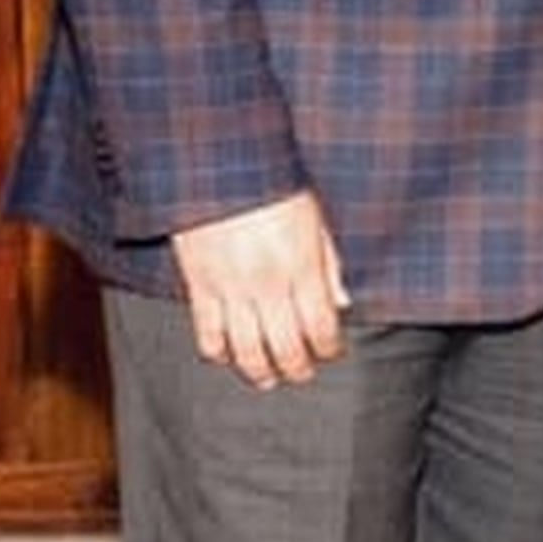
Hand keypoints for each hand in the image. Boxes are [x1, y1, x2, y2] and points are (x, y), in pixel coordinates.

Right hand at [173, 190, 348, 387]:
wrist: (220, 162)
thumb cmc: (273, 182)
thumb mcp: (316, 215)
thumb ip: (331, 262)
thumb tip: (344, 302)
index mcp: (302, 266)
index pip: (321, 327)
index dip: (329, 349)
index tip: (332, 354)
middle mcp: (268, 283)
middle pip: (286, 347)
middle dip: (298, 368)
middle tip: (302, 374)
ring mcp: (231, 288)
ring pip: (246, 349)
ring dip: (259, 372)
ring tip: (268, 379)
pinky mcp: (198, 285)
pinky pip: (207, 333)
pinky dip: (218, 352)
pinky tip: (227, 357)